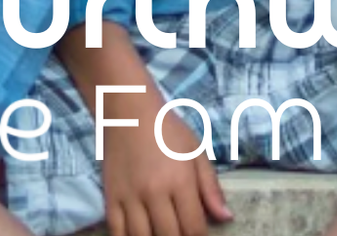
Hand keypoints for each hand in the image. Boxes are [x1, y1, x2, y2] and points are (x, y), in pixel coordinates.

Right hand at [105, 109, 230, 235]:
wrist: (127, 113)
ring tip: (163, 235)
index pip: (193, 227)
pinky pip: (116, 232)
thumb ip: (211, 188)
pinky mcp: (110, 198)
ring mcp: (129, 198)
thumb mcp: (196, 153)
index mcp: (180, 181)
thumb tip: (226, 218)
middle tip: (182, 235)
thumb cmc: (167, 130)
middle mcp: (154, 193)